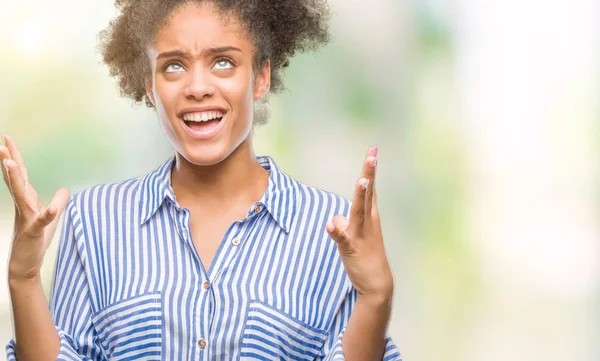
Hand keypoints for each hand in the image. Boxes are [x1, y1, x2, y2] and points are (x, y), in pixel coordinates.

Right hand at [0, 134, 69, 281]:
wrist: (26, 264)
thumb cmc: (36, 240)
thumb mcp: (51, 218)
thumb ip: (58, 202)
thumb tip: (66, 189)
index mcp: (26, 201)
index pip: (21, 176)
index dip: (15, 158)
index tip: (6, 140)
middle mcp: (23, 206)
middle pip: (17, 180)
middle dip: (10, 161)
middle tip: (2, 143)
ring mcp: (27, 218)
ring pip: (21, 195)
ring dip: (16, 178)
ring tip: (10, 162)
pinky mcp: (34, 231)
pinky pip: (41, 221)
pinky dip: (47, 214)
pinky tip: (50, 209)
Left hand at [326, 146, 393, 303]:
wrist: (376, 283)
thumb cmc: (365, 255)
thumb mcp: (353, 235)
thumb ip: (344, 223)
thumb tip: (335, 220)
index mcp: (369, 216)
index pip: (370, 188)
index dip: (370, 170)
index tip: (373, 150)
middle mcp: (367, 222)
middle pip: (367, 194)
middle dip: (369, 174)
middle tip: (372, 156)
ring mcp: (361, 234)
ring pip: (359, 212)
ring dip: (360, 197)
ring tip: (361, 183)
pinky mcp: (351, 248)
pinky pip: (343, 238)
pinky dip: (337, 232)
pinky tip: (330, 227)